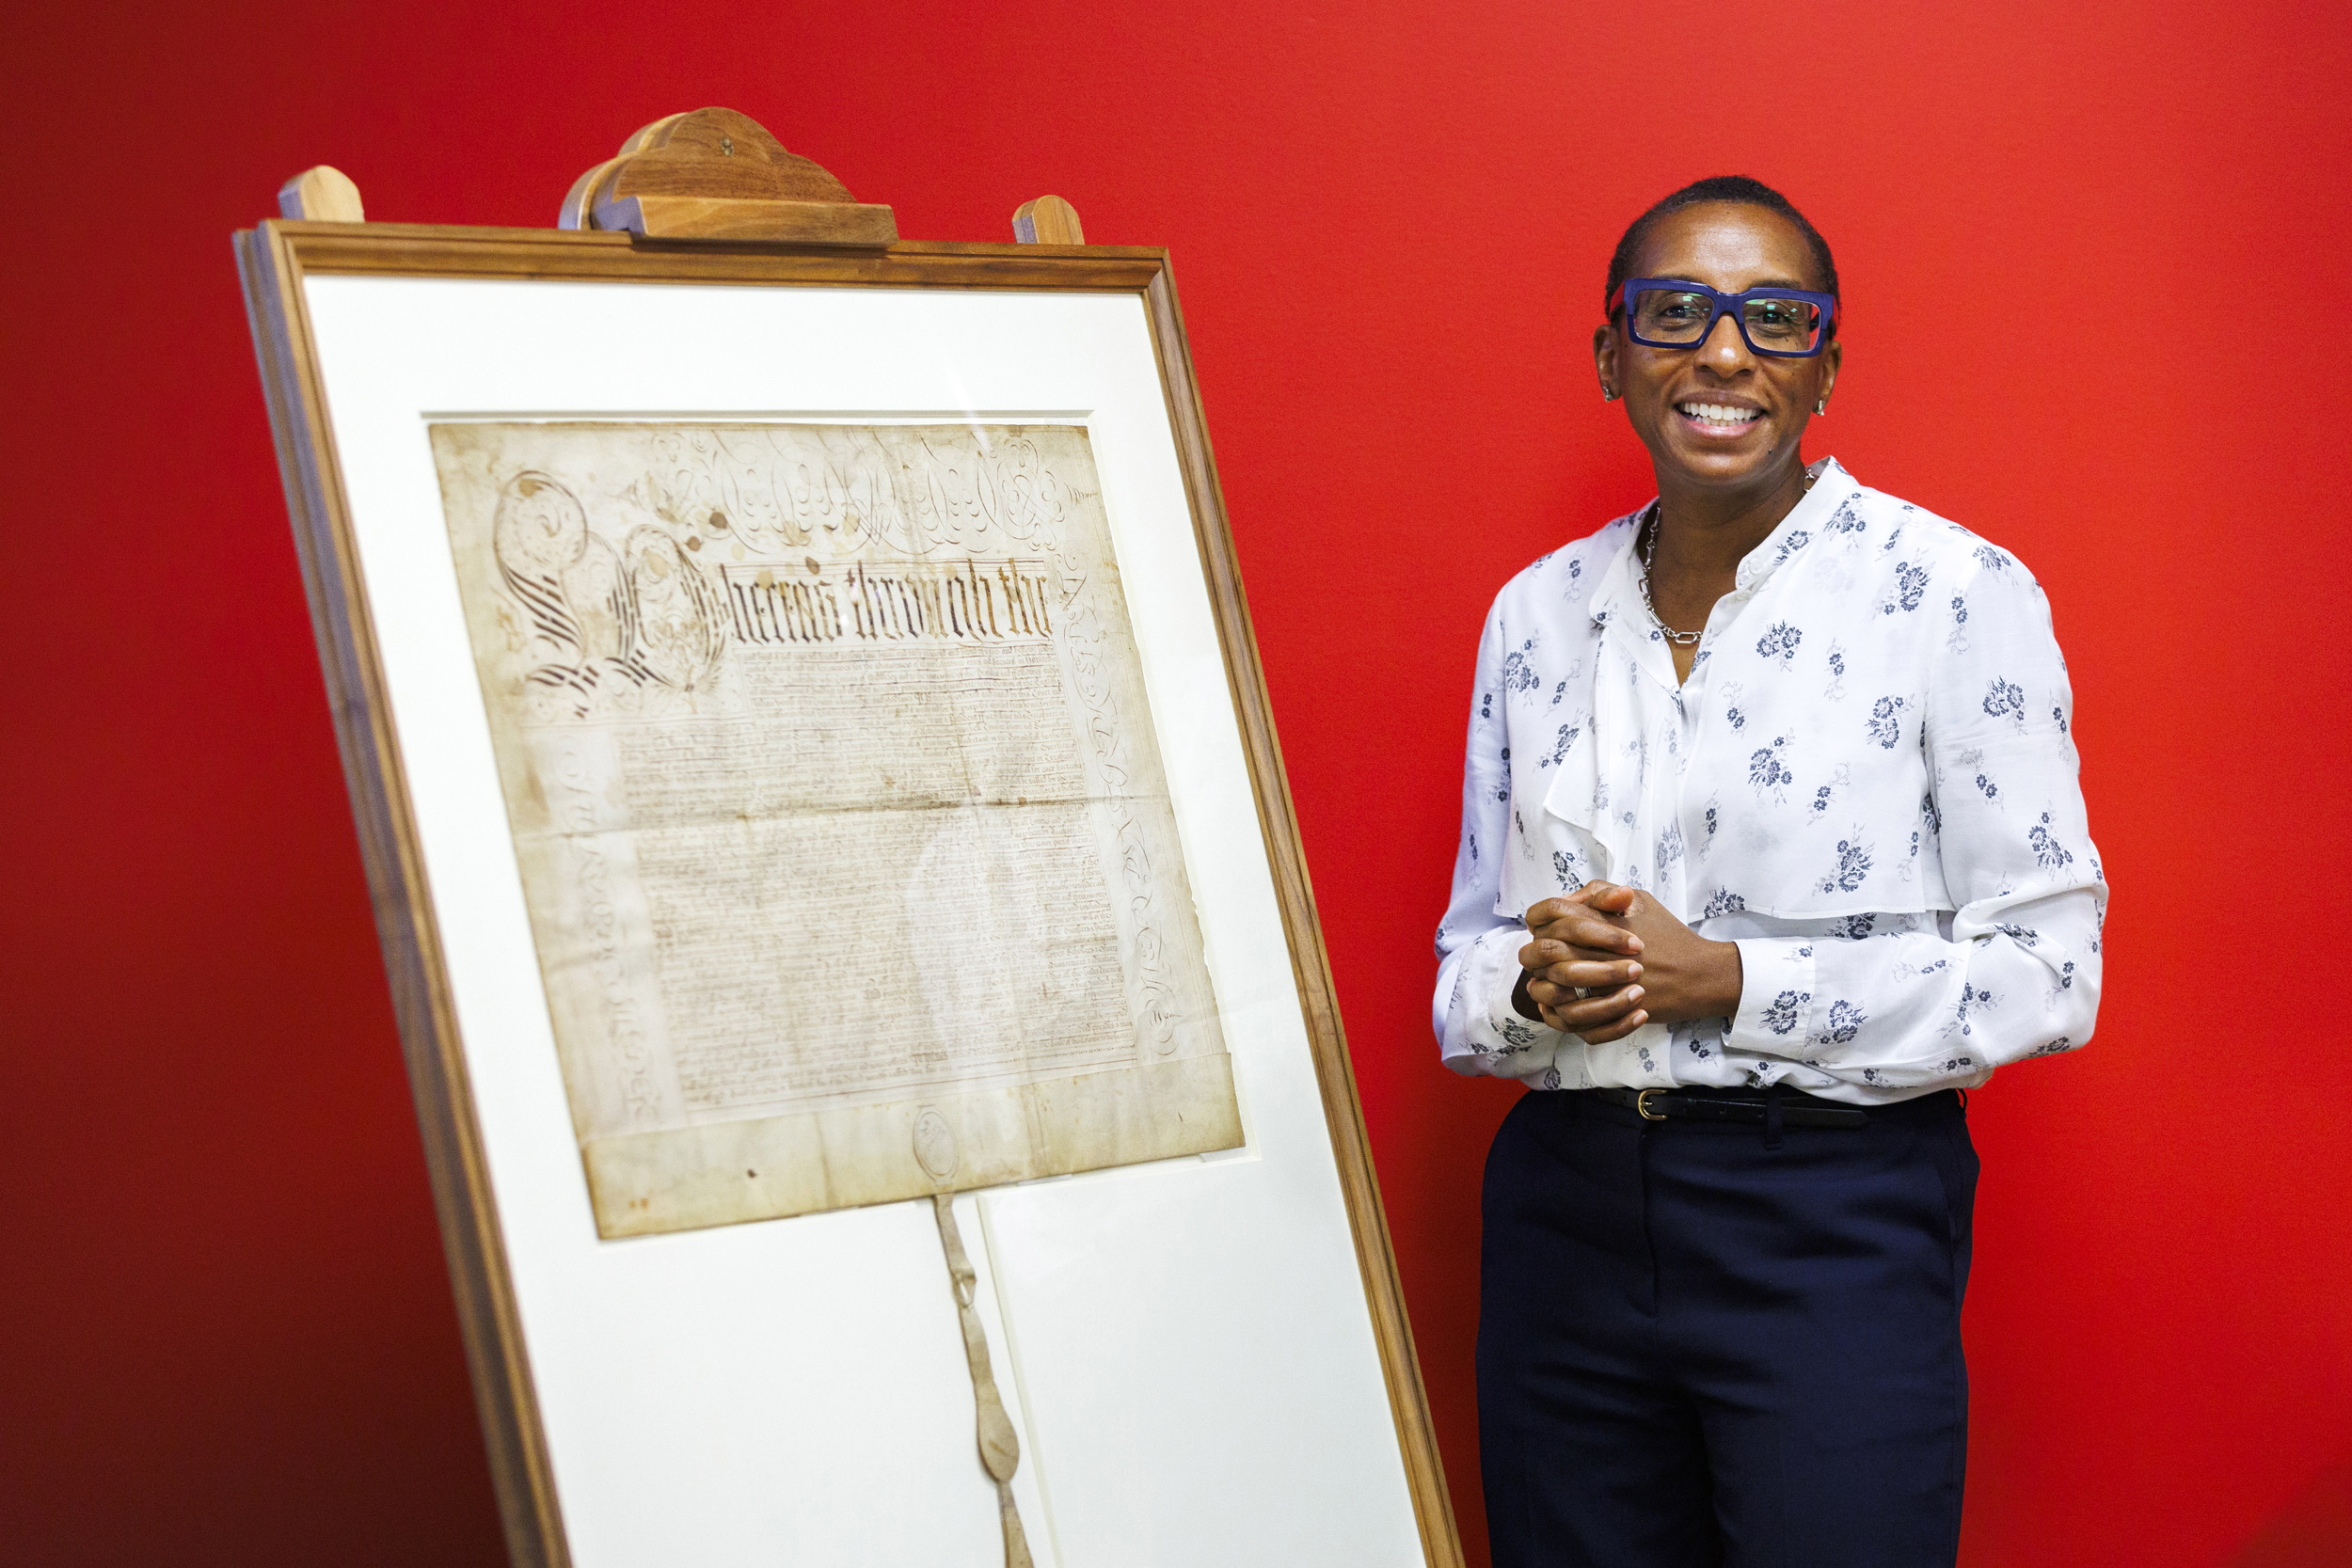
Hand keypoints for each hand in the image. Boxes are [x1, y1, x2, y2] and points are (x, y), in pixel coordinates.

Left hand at [1517, 882, 1743, 1044]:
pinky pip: (1571, 1018)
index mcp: (1602, 920)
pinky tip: (1561, 1006)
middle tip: (1540, 959)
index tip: (1543, 929)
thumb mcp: (1640, 901)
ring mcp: (1602, 983)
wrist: (1699, 974)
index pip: (1550, 913)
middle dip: (1536, 954)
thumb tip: (1568, 898)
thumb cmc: (1669, 935)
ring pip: (1551, 987)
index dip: (1540, 920)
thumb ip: (1602, 893)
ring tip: (1547, 983)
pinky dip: (1560, 1013)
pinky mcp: (1610, 1009)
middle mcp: (1597, 950)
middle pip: (1543, 950)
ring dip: (1544, 986)